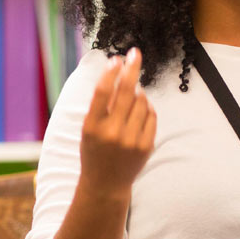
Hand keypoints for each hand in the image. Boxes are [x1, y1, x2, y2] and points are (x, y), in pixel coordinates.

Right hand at [78, 48, 156, 197]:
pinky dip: (147, 107)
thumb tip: (118, 75)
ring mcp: (131, 140)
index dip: (110, 72)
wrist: (106, 184)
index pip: (102, 92)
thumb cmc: (94, 151)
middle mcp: (111, 132)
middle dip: (132, 68)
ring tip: (132, 97)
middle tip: (135, 54)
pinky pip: (151, 115)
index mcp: (92, 126)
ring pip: (142, 101)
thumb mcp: (88, 129)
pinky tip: (140, 110)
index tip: (116, 59)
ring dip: (138, 93)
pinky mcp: (146, 146)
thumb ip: (101, 106)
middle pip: (126, 91)